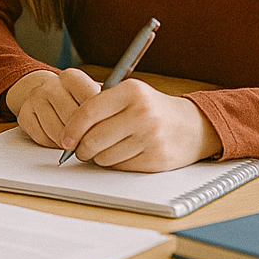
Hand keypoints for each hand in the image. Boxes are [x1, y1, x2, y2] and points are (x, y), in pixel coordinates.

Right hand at [6, 68, 99, 149]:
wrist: (43, 92)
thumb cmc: (75, 98)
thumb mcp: (91, 94)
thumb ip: (105, 104)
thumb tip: (124, 120)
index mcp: (72, 77)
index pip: (90, 103)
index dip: (100, 122)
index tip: (108, 133)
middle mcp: (51, 85)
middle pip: (72, 119)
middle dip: (85, 136)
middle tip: (94, 145)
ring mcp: (35, 99)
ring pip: (57, 131)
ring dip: (69, 143)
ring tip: (78, 144)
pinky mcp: (24, 114)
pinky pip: (41, 137)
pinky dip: (52, 144)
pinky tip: (59, 140)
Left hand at [57, 79, 222, 170]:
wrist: (194, 126)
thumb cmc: (152, 109)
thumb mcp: (130, 94)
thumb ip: (101, 103)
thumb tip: (68, 128)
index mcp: (131, 92)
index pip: (89, 111)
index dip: (71, 128)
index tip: (64, 139)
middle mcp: (142, 113)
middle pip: (94, 137)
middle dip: (81, 148)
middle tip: (80, 150)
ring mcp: (152, 136)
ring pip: (105, 155)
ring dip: (98, 157)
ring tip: (103, 150)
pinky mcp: (158, 158)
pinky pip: (121, 166)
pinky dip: (114, 164)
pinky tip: (120, 155)